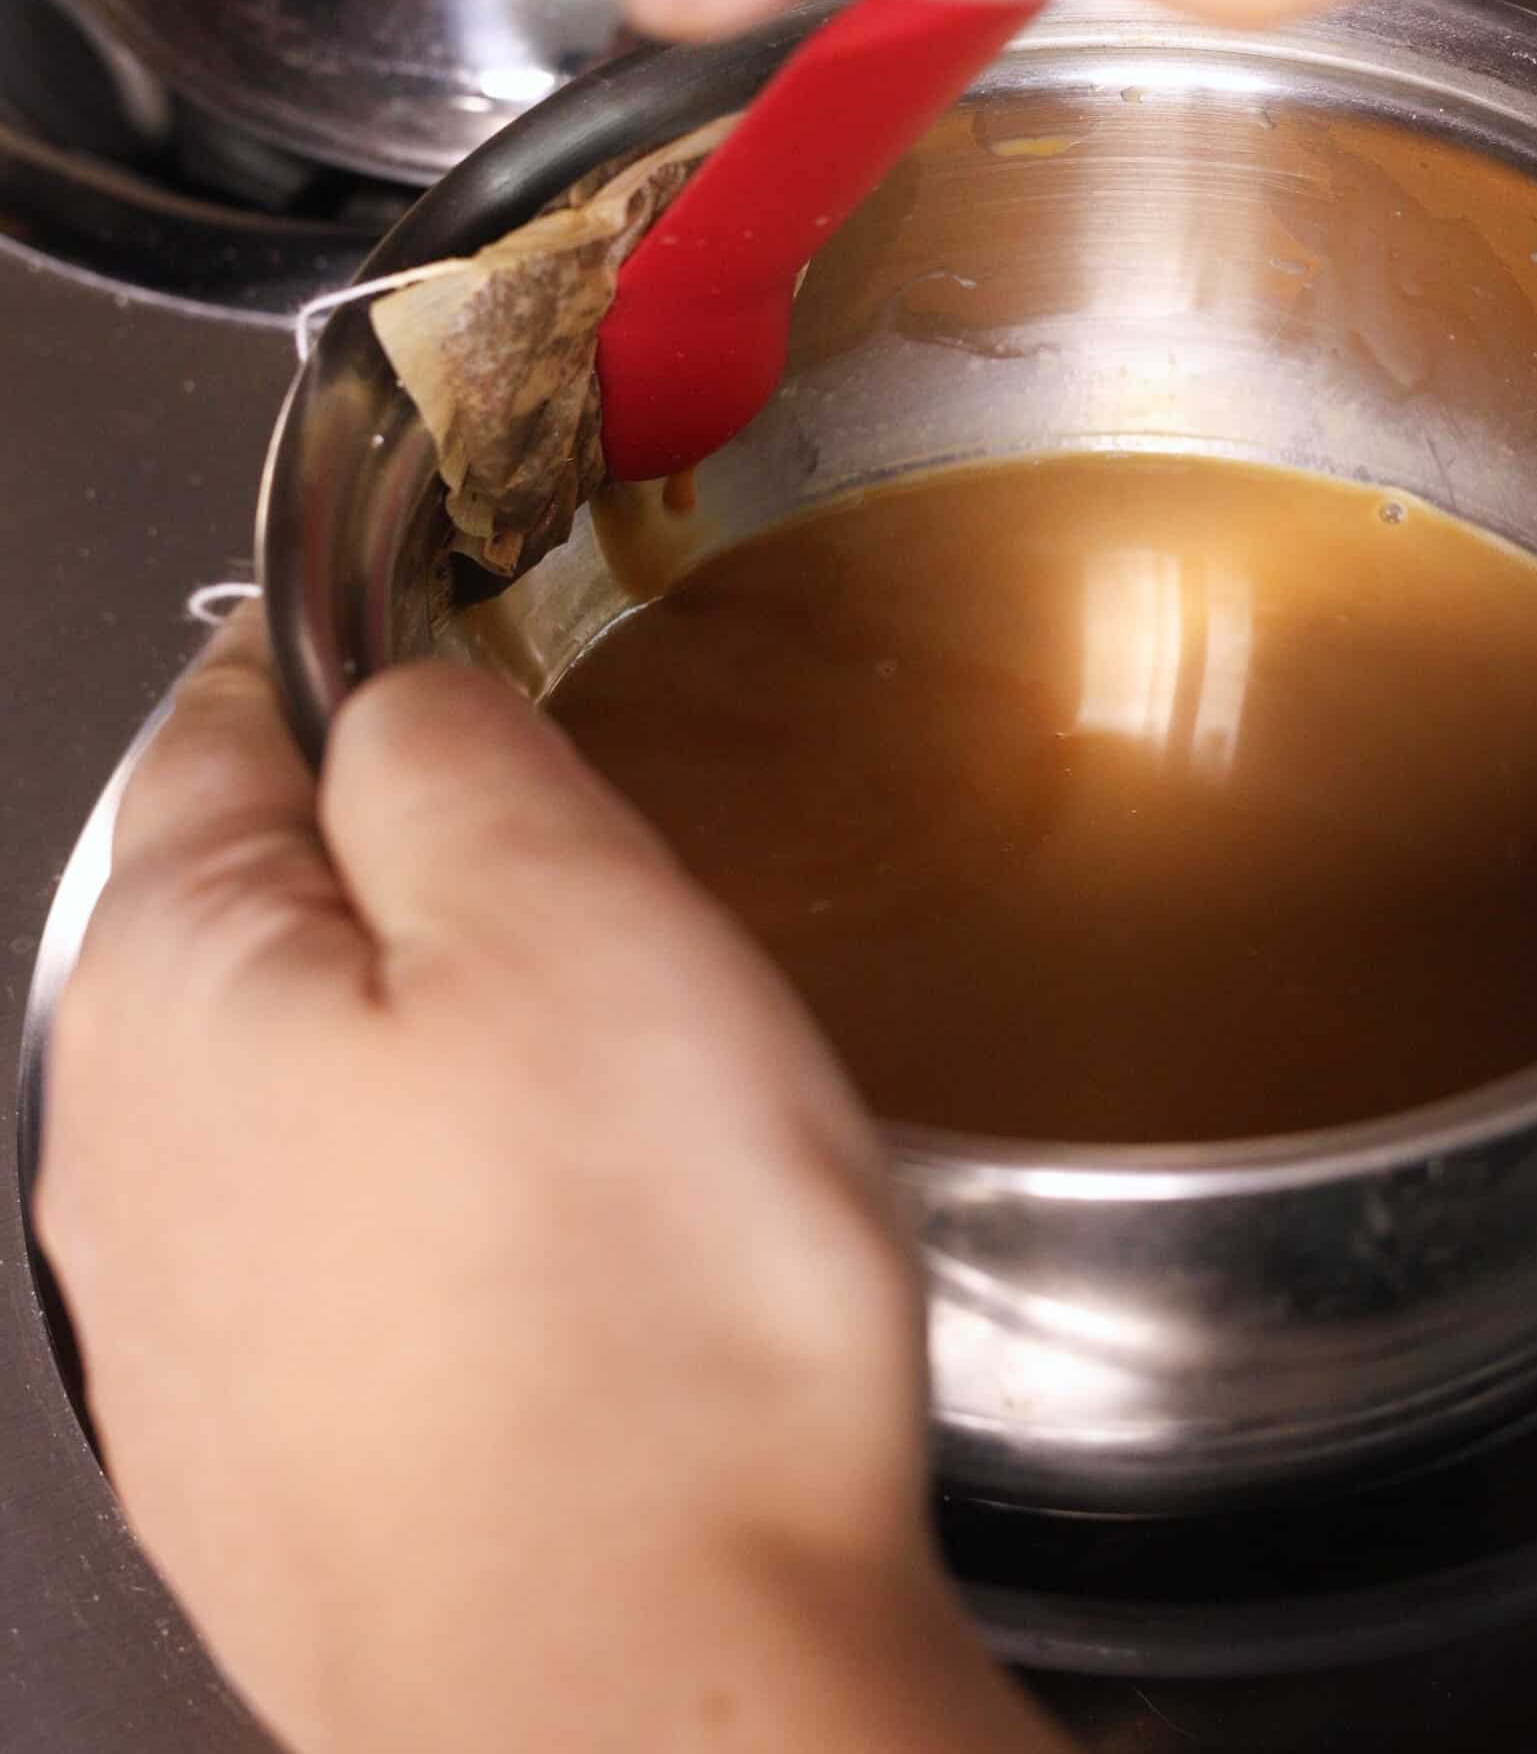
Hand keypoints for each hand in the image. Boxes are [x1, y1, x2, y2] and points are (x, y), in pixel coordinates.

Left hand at [35, 611, 1062, 1753]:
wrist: (646, 1699)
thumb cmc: (630, 1320)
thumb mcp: (568, 912)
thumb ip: (449, 753)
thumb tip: (395, 702)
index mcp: (174, 988)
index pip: (220, 730)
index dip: (344, 664)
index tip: (424, 646)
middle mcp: (132, 1163)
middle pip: (260, 920)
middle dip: (405, 869)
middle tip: (577, 875)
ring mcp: (191, 1336)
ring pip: (311, 1098)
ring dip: (432, 1054)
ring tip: (591, 1080)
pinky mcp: (283, 1461)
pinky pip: (355, 1259)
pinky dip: (447, 1214)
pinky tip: (562, 1261)